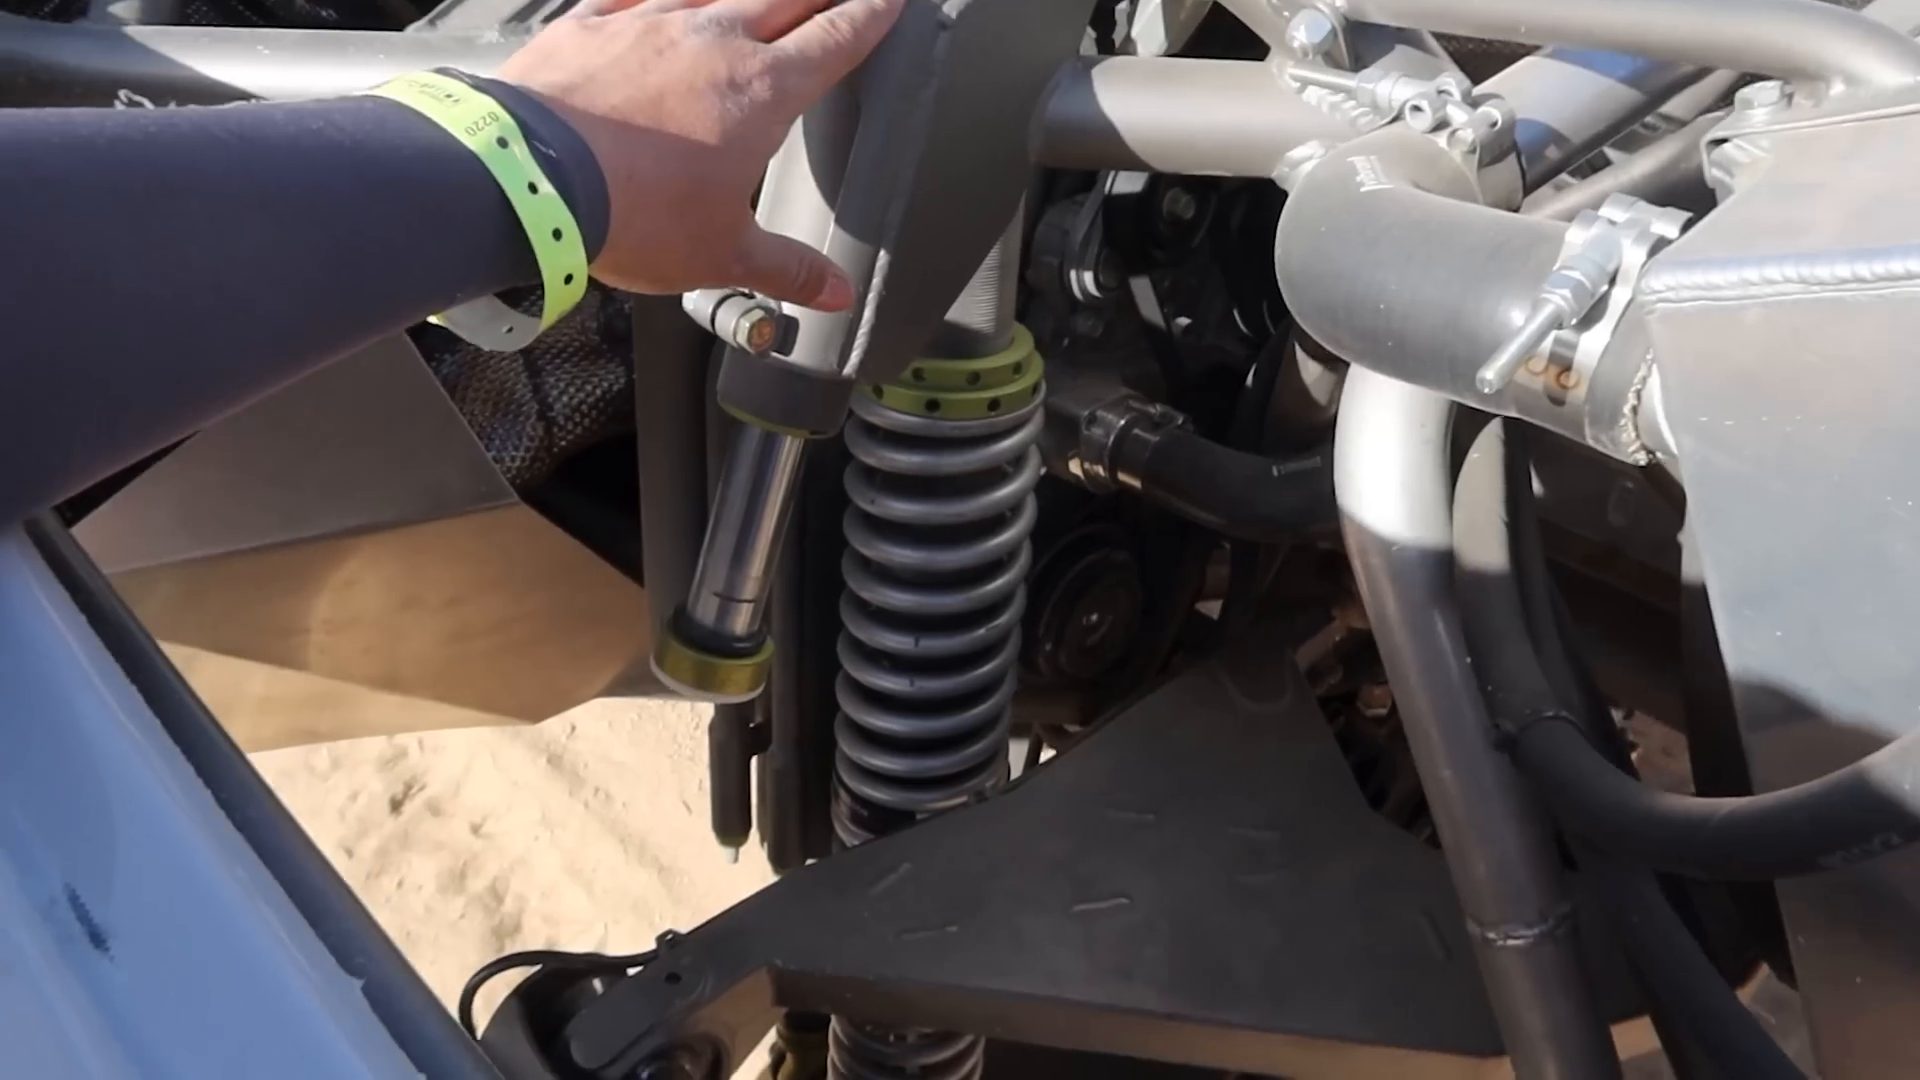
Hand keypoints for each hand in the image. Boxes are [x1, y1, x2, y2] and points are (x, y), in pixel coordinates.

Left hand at [500, 0, 904, 309]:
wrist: (529, 179)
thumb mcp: (722, 256)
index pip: (836, 39)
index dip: (871, 16)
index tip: (891, 1)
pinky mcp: (589, 24)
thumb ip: (786, 268)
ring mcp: (647, 22)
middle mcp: (712, 41)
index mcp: (762, 92)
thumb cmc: (632, 215)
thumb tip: (835, 291)